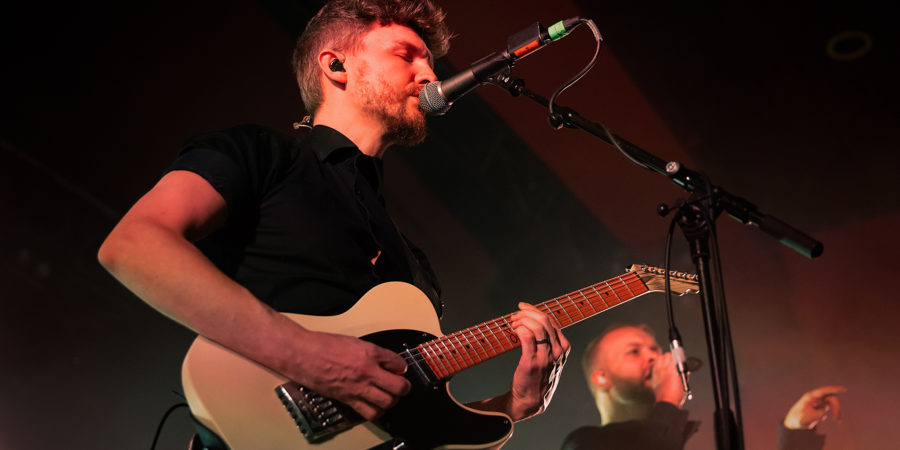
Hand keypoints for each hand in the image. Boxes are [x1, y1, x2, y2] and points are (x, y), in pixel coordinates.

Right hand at [286, 330, 410, 420]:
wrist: (302, 354)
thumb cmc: (323, 345)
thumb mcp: (354, 341)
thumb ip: (372, 353)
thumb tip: (387, 361)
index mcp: (369, 352)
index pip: (398, 362)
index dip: (402, 367)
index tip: (401, 370)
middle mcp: (366, 371)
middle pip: (398, 387)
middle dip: (404, 388)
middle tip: (402, 386)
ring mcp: (357, 387)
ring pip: (386, 402)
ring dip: (391, 401)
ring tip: (388, 397)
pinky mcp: (347, 399)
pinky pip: (368, 412)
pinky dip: (375, 411)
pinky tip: (374, 405)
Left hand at [506, 302, 570, 419]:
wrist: (531, 399)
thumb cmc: (538, 376)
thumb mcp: (549, 357)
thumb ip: (546, 341)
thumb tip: (534, 320)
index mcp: (563, 347)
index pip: (551, 320)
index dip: (534, 311)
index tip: (522, 308)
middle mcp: (558, 351)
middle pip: (544, 320)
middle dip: (527, 313)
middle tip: (514, 315)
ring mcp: (546, 356)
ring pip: (537, 326)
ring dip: (522, 320)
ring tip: (512, 323)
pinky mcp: (532, 361)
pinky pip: (527, 337)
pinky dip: (520, 329)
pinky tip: (514, 330)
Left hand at [651, 352, 684, 406]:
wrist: (667, 401)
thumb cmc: (676, 394)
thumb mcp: (683, 383)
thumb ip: (683, 375)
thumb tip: (684, 371)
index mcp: (673, 369)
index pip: (673, 355)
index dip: (676, 356)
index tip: (677, 357)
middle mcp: (664, 368)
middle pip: (665, 355)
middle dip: (669, 357)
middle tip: (672, 361)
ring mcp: (658, 372)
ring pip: (658, 359)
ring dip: (662, 360)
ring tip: (665, 364)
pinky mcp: (654, 376)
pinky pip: (654, 366)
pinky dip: (657, 366)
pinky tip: (660, 370)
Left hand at [783, 385, 845, 429]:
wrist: (794, 423)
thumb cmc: (798, 419)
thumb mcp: (806, 418)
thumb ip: (817, 414)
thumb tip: (824, 411)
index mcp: (810, 397)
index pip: (823, 390)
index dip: (834, 389)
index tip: (844, 389)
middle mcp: (815, 398)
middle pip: (831, 397)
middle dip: (836, 407)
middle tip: (837, 419)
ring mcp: (819, 402)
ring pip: (833, 403)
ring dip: (837, 411)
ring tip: (838, 421)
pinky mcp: (821, 407)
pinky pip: (831, 408)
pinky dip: (835, 413)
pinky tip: (831, 419)